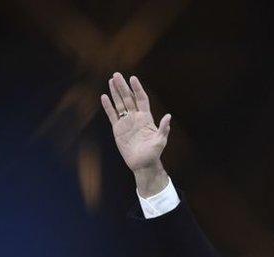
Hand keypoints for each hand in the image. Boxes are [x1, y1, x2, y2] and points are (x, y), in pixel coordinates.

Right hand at [100, 73, 170, 195]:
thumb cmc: (153, 153)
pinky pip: (112, 115)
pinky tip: (104, 96)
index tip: (133, 78)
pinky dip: (108, 106)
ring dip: (115, 92)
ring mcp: (126, 122)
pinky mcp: (118, 129)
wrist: (142, 164)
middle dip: (123, 87)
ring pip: (120, 104)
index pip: (141, 99)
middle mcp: (136, 117)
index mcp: (146, 118)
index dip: (137, 89)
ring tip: (111, 80)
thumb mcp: (160, 141)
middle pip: (128, 98)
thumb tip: (168, 116)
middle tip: (117, 74)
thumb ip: (163, 129)